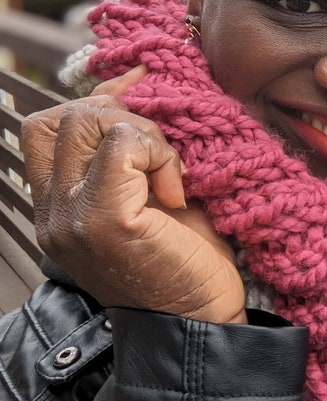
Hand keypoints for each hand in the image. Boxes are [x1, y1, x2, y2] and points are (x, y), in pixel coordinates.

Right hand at [20, 67, 246, 323]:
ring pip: (84, 120)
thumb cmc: (188, 260)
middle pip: (62, 117)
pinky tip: (177, 189)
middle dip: (120, 114)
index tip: (146, 95)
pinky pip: (120, 145)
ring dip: (141, 132)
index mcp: (59, 207)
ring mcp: (69, 218)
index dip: (99, 101)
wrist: (204, 323)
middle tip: (164, 150)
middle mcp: (52, 213)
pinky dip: (157, 152)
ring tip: (171, 172)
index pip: (49, 127)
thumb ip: (136, 143)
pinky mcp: (100, 220)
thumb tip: (138, 77)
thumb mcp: (156, 189)